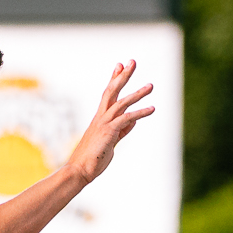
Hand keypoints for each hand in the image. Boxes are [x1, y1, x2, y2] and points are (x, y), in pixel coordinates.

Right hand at [64, 61, 154, 184]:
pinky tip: (152, 109)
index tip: (120, 65)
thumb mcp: (111, 141)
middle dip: (122, 75)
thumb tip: (133, 121)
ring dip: (137, 93)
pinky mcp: (108, 132)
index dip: (114, 78)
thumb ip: (122, 130)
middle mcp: (100, 117)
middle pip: (112, 91)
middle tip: (132, 62)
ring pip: (121, 103)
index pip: (107, 94)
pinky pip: (126, 119)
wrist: (80, 170)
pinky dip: (140, 113)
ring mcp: (103, 123)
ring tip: (151, 86)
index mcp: (99, 118)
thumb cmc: (93, 158)